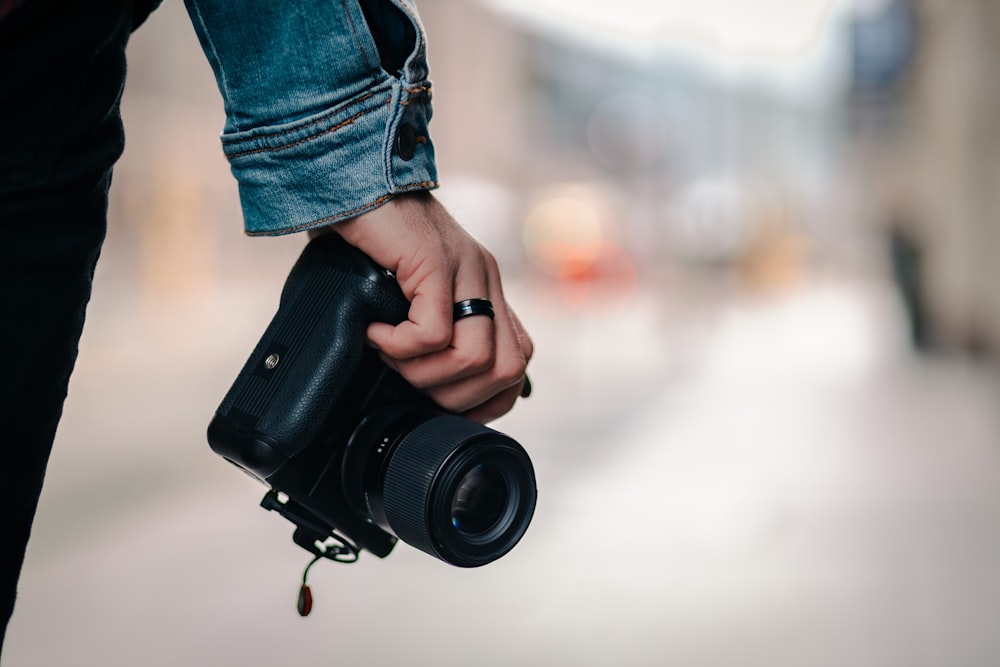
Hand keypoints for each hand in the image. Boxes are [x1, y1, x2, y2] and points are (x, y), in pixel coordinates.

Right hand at [314, 192, 532, 422]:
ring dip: (423, 374)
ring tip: (388, 353)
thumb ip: (427, 326)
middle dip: (455, 395)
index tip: (443, 404)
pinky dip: (399, 346)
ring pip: (474, 358)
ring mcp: (465, 268)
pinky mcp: (434, 261)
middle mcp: (486, 278)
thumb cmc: (366, 242)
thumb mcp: (409, 293)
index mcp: (486, 287)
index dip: (488, 399)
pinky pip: (432, 332)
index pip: (519, 362)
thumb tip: (421, 384)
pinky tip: (374, 332)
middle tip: (407, 379)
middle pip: (508, 369)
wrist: (345, 180)